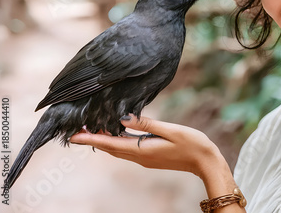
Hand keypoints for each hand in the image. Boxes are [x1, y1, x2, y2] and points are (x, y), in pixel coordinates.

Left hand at [69, 115, 222, 178]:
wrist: (206, 162)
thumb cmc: (192, 144)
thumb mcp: (170, 130)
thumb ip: (147, 124)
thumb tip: (123, 118)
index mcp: (143, 150)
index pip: (111, 144)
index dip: (91, 139)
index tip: (74, 135)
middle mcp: (141, 157)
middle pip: (111, 148)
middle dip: (93, 140)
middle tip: (75, 131)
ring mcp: (146, 159)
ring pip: (118, 150)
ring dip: (104, 141)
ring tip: (91, 131)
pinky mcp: (151, 157)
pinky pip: (128, 150)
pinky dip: (117, 142)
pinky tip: (116, 135)